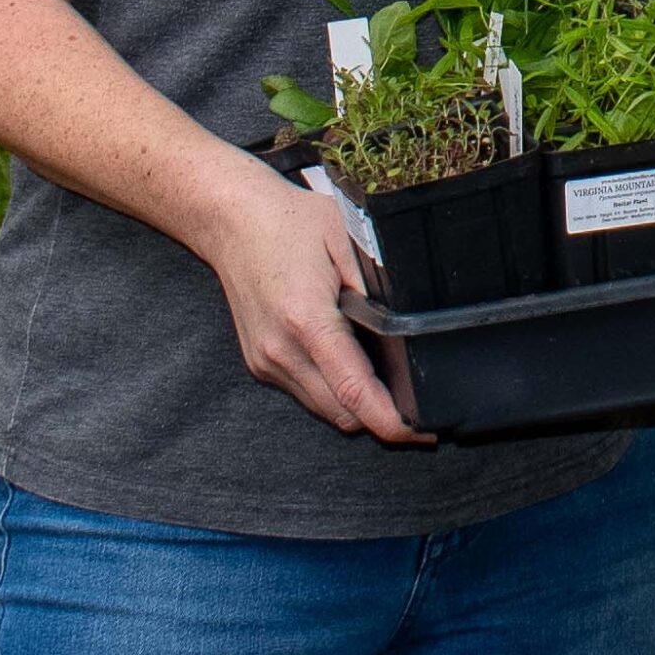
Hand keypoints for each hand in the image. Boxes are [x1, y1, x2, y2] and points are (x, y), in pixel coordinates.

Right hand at [199, 168, 433, 445]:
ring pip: (322, 408)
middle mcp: (282, 352)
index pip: (354, 391)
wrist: (231, 220)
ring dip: (356, 408)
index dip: (391, 420)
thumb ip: (375, 287)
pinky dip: (333, 392)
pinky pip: (305, 392)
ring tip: (393, 391)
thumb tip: (405, 326)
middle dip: (382, 419)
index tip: (423, 433)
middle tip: (421, 410)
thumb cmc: (291, 221)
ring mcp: (266, 361)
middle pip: (342, 413)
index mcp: (306, 322)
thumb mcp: (346, 239)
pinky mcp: (259, 362)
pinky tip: (354, 369)